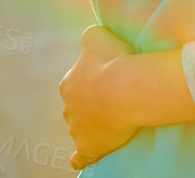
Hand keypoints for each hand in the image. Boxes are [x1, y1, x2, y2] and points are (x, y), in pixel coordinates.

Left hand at [60, 25, 136, 169]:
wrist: (125, 90)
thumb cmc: (113, 61)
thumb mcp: (96, 35)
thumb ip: (89, 36)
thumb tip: (90, 37)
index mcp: (68, 84)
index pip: (77, 83)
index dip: (93, 80)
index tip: (109, 77)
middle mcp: (68, 108)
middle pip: (79, 106)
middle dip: (92, 103)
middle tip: (115, 97)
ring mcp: (77, 129)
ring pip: (82, 128)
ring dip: (94, 125)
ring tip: (115, 120)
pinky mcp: (88, 147)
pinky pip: (80, 156)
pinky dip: (80, 158)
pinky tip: (80, 159)